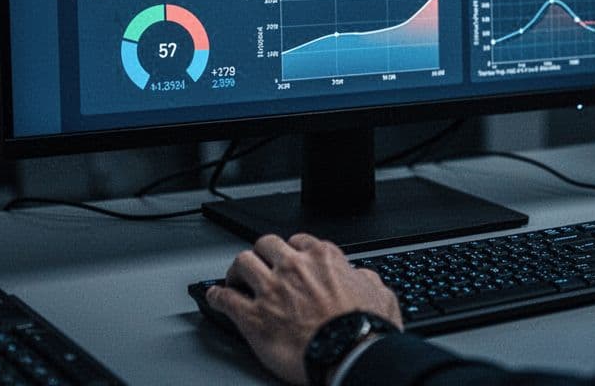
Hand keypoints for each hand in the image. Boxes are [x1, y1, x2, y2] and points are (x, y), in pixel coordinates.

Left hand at [207, 233, 402, 384]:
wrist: (350, 354)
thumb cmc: (366, 329)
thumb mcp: (381, 295)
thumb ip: (367, 280)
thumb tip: (364, 278)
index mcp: (323, 258)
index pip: (300, 241)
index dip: (293, 250)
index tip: (291, 258)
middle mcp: (293, 267)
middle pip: (266, 244)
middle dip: (262, 253)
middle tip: (261, 264)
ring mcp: (271, 290)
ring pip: (242, 262)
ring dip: (237, 270)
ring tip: (235, 278)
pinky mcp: (253, 317)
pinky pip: (225, 299)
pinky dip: (216, 296)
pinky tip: (214, 297)